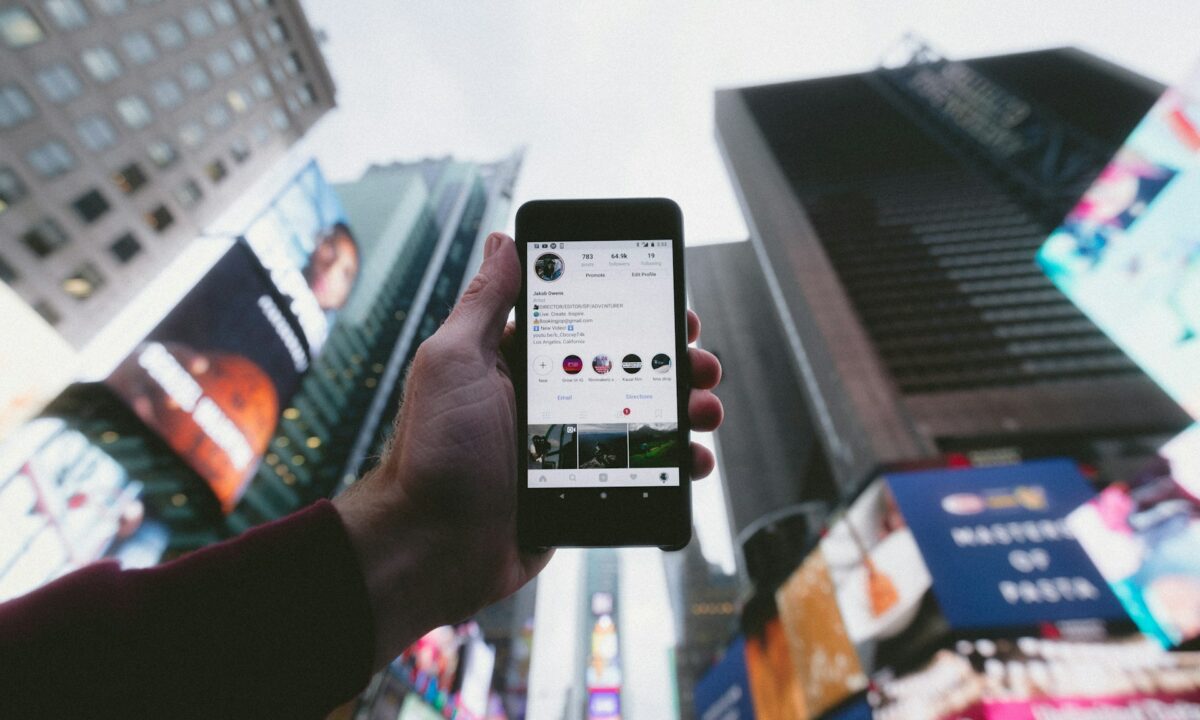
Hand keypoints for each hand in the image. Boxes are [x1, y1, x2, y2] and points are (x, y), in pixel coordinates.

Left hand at [334, 232, 723, 667]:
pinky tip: (693, 460)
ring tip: (705, 410)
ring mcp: (569, 447)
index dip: (635, 312)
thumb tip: (503, 240)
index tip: (672, 306)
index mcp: (519, 362)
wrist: (431, 548)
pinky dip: (673, 465)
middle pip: (628, 369)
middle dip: (673, 361)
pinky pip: (641, 472)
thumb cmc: (434, 452)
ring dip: (684, 409)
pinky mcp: (584, 490)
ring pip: (643, 419)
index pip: (590, 323)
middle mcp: (548, 400)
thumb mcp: (454, 362)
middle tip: (701, 362)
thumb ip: (485, 303)